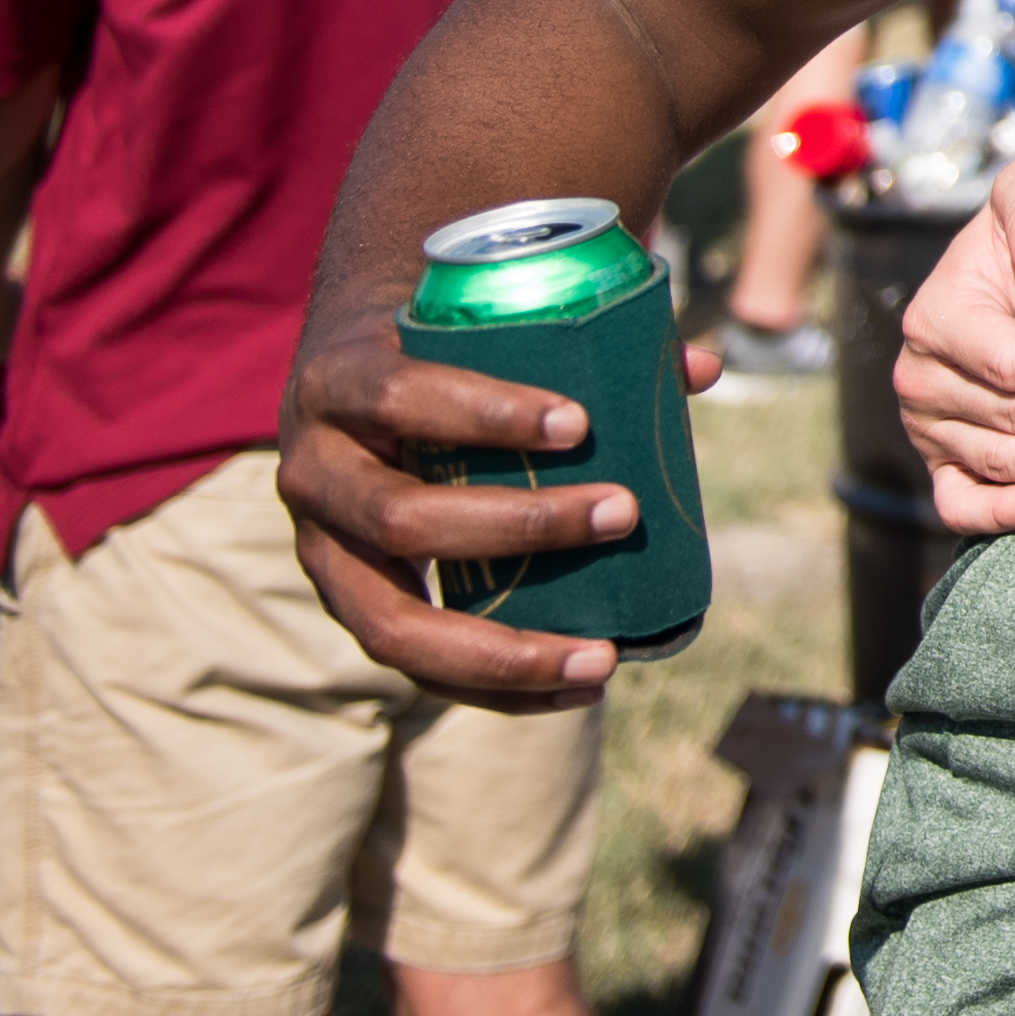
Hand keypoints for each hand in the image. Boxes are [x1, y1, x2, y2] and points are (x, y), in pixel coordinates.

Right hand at [277, 311, 722, 706]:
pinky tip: (576, 691)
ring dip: (502, 649)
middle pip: (400, 518)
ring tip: (603, 658)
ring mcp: (320, 553)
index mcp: (337, 385)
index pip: (399, 397)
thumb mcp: (471, 324)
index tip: (580, 423)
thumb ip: (581, 335)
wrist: (343, 377)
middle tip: (623, 513)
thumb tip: (704, 366)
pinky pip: (413, 667)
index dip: (485, 413)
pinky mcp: (347, 607)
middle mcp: (310, 475)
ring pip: (392, 623)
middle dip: (517, 526)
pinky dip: (495, 689)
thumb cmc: (429, 346)